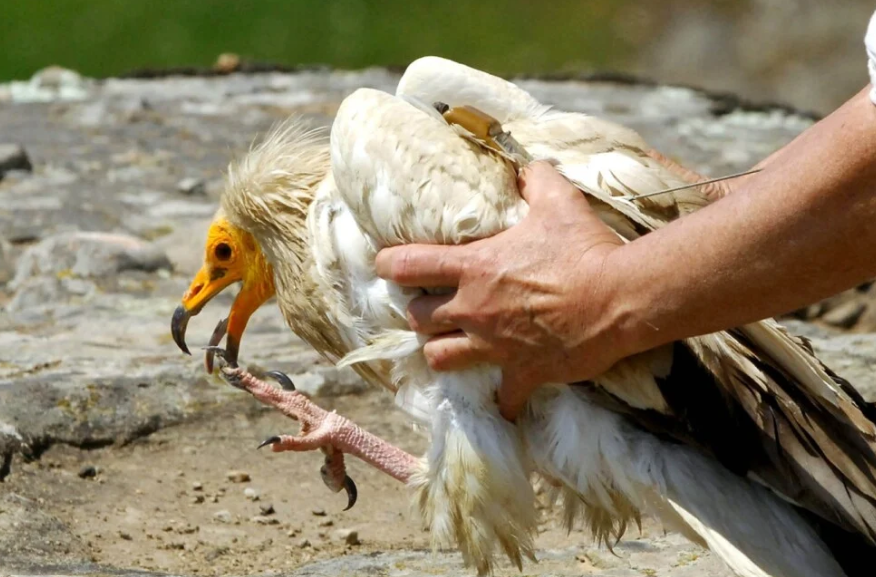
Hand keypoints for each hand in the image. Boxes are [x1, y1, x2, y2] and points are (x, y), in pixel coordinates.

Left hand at [375, 161, 630, 420]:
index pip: (407, 266)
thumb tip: (525, 167)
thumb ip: (535, 179)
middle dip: (420, 311)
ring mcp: (495, 345)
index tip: (385, 265)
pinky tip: (506, 399)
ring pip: (439, 358)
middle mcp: (474, 309)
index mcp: (475, 267)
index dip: (388, 264)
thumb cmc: (585, 248)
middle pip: (418, 317)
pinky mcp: (523, 373)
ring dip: (441, 350)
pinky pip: (503, 398)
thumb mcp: (559, 201)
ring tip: (452, 343)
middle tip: (433, 305)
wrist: (619, 297)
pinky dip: (503, 399)